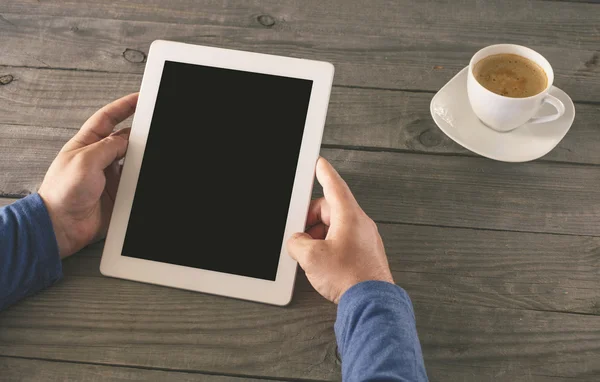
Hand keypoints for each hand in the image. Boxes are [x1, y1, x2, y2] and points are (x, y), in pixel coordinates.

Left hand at [38, 93, 137, 258]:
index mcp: (86, 144)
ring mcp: (109, 176)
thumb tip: (126, 140)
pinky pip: (136, 181)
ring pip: (134, 160)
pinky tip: (147, 176)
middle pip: (125, 139)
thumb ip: (108, 147)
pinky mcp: (118, 193)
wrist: (62, 226)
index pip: (107, 118)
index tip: (140, 98)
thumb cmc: (62, 193)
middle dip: (140, 132)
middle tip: (155, 126)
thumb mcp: (85, 161)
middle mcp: (99, 158)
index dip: (124, 106)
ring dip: (143, 158)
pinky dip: (143, 178)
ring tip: (152, 154)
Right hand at [287, 157, 393, 303]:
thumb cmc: (350, 278)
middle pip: (330, 209)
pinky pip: (342, 240)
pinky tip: (321, 261)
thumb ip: (298, 243)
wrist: (372, 301)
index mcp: (349, 217)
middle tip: (299, 231)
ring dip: (318, 234)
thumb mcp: (311, 257)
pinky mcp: (364, 254)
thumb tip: (297, 243)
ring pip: (335, 226)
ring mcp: (364, 239)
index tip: (319, 163)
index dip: (324, 173)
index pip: (335, 186)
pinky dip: (329, 245)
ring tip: (309, 252)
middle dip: (311, 218)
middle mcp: (360, 224)